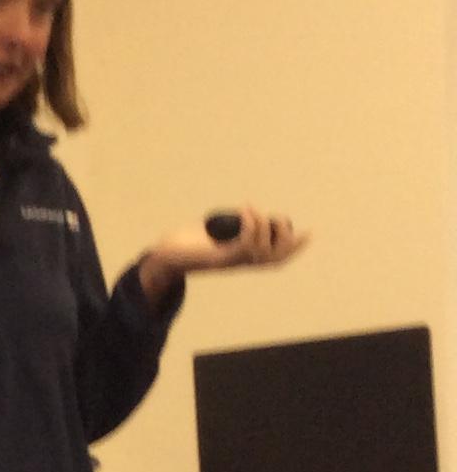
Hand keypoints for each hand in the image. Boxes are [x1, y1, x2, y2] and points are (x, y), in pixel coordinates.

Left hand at [148, 204, 308, 281]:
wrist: (162, 256)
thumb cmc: (183, 244)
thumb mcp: (211, 232)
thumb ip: (226, 226)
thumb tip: (236, 216)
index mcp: (241, 257)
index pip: (275, 258)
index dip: (294, 248)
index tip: (309, 233)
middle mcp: (239, 262)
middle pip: (275, 258)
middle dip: (286, 239)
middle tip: (279, 219)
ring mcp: (230, 261)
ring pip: (262, 252)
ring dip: (263, 226)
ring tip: (251, 208)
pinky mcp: (218, 258)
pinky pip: (244, 245)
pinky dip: (250, 225)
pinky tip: (245, 209)